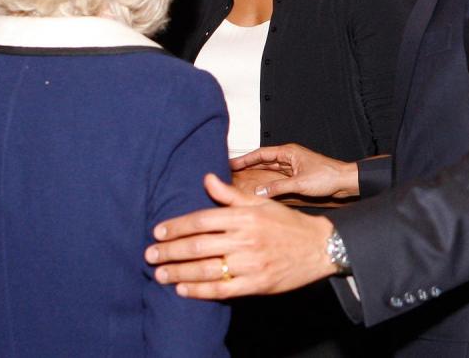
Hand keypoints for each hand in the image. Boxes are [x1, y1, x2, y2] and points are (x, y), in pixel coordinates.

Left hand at [144, 173, 337, 298]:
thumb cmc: (287, 223)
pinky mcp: (256, 284)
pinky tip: (183, 290)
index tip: (158, 232)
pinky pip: (222, 290)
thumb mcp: (260, 203)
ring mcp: (250, 263)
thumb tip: (206, 177)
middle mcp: (244, 239)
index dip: (176, 226)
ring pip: (206, 269)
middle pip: (198, 246)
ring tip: (160, 274)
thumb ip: (230, 193)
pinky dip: (200, 291)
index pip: (201, 220)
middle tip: (149, 255)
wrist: (318, 247)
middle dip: (170, 251)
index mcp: (244, 216)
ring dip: (179, 273)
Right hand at [229, 143, 360, 198]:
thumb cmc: (328, 177)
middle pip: (262, 161)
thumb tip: (258, 192)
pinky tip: (258, 189)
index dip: (244, 159)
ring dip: (255, 175)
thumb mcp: (300, 183)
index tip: (230, 163)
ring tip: (239, 180)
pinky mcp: (296, 178)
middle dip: (246, 166)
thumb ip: (278, 187)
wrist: (346, 182)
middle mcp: (288, 158)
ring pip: (268, 171)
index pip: (260, 154)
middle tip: (230, 172)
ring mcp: (292, 168)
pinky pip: (276, 179)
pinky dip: (266, 183)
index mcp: (288, 152)